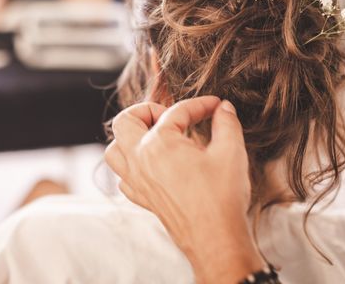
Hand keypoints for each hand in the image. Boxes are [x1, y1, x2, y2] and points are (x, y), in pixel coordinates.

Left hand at [105, 96, 263, 283]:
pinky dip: (131, 165)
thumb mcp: (231, 152)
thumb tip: (223, 108)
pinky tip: (153, 165)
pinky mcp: (141, 198)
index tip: (215, 106)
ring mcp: (136, 181)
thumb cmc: (221, 197)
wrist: (216, 240)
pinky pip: (122, 175)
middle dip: (146, 111)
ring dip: (130, 137)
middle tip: (171, 117)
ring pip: (114, 149)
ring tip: (155, 136)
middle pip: (125, 121)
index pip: (176, 112)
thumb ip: (226, 123)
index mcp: (159, 144)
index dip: (199, 105)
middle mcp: (140, 160)